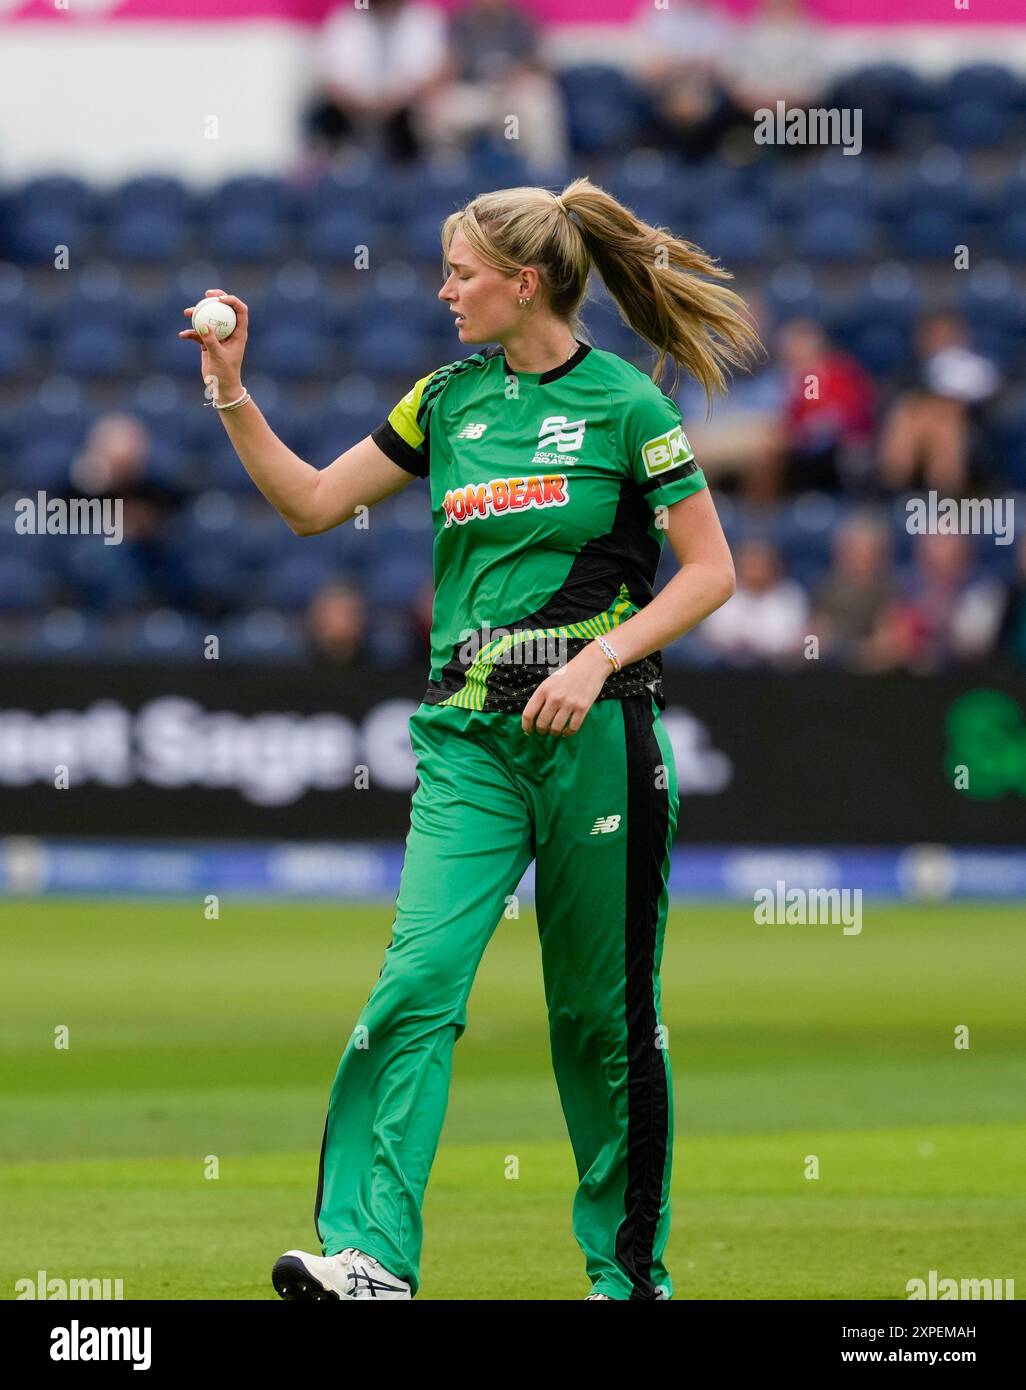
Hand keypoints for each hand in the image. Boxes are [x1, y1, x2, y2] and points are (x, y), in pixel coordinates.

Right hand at [179, 288, 248, 403]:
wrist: (220, 388)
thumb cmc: (225, 374)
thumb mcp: (218, 356)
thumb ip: (210, 340)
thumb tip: (202, 324)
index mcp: (239, 333)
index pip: (240, 311)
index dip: (232, 301)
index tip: (219, 300)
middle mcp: (230, 332)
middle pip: (225, 310)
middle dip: (216, 299)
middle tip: (206, 294)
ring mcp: (219, 337)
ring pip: (209, 319)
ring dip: (198, 314)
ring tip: (187, 313)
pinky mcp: (208, 343)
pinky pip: (199, 333)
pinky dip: (191, 333)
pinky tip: (183, 335)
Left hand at [521, 642, 613, 737]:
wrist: (591, 665)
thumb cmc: (569, 673)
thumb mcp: (550, 681)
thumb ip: (542, 696)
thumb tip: (535, 716)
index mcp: (543, 690)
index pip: (528, 713)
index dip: (526, 726)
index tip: (528, 731)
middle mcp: (555, 697)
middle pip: (542, 723)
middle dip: (541, 731)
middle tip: (543, 731)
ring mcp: (569, 703)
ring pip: (556, 728)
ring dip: (554, 733)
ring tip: (555, 732)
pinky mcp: (583, 708)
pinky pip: (573, 728)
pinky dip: (568, 733)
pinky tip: (566, 731)